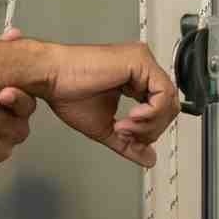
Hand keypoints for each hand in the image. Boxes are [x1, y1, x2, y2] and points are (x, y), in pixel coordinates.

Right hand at [44, 42, 178, 166]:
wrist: (50, 77)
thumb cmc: (66, 91)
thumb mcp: (103, 126)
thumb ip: (127, 142)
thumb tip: (148, 158)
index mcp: (132, 78)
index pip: (159, 108)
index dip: (148, 129)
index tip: (124, 135)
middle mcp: (139, 67)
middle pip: (168, 106)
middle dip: (150, 129)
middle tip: (124, 133)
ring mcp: (141, 61)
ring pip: (168, 101)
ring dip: (148, 123)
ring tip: (124, 126)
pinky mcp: (139, 60)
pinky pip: (163, 93)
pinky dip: (151, 112)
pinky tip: (131, 117)